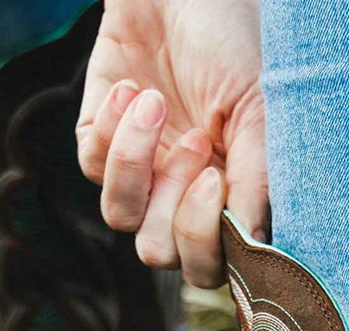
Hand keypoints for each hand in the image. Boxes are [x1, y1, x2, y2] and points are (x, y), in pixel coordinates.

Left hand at [76, 0, 266, 286]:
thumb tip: (255, 244)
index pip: (209, 266)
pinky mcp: (100, 141)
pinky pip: (91, 164)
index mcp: (228, 201)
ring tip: (158, 105)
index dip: (204, 239)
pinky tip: (136, 87)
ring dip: (136, 162)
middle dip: (171, 206)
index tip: (216, 176)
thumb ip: (257, 180)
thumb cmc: (233, 46)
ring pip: (119, 216)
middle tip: (196, 143)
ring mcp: (140, 172)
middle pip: (160, 253)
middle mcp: (182, 197)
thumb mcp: (258, 111)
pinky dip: (113, 125)